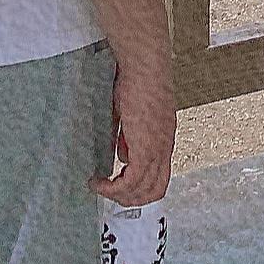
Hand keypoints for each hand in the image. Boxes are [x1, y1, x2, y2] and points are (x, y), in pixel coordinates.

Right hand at [92, 56, 175, 205]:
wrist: (145, 63)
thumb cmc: (138, 77)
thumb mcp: (134, 114)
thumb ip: (130, 137)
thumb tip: (123, 155)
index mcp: (164, 137)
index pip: (159, 176)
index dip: (140, 186)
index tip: (119, 182)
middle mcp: (165, 146)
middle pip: (156, 191)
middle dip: (131, 200)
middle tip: (109, 193)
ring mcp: (158, 148)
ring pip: (144, 191)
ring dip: (119, 196)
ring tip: (100, 187)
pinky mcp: (146, 148)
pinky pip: (131, 182)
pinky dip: (112, 189)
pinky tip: (98, 181)